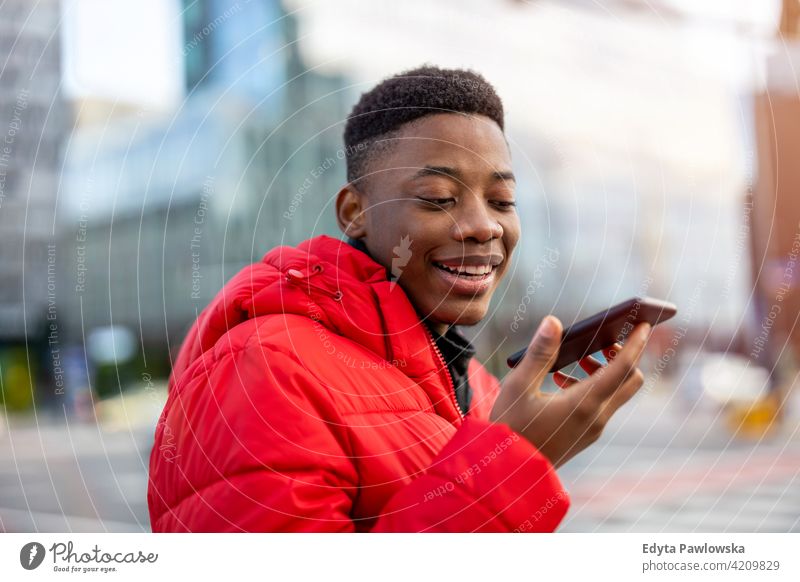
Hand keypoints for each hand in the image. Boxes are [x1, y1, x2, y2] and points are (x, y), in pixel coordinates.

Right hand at [490, 316, 649, 467]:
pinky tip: (560, 381)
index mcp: (584, 404)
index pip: (623, 368)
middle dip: (624, 357)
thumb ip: (539, 353)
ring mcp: (592, 429)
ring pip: (616, 393)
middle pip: (630, 381)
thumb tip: (554, 322)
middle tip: (602, 342)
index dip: (636, 344)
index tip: (645, 324)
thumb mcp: (518, 386)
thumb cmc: (510, 429)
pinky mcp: (584, 435)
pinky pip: (602, 405)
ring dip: (605, 371)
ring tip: (576, 359)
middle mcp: (596, 418)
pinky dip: (593, 386)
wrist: (507, 473)